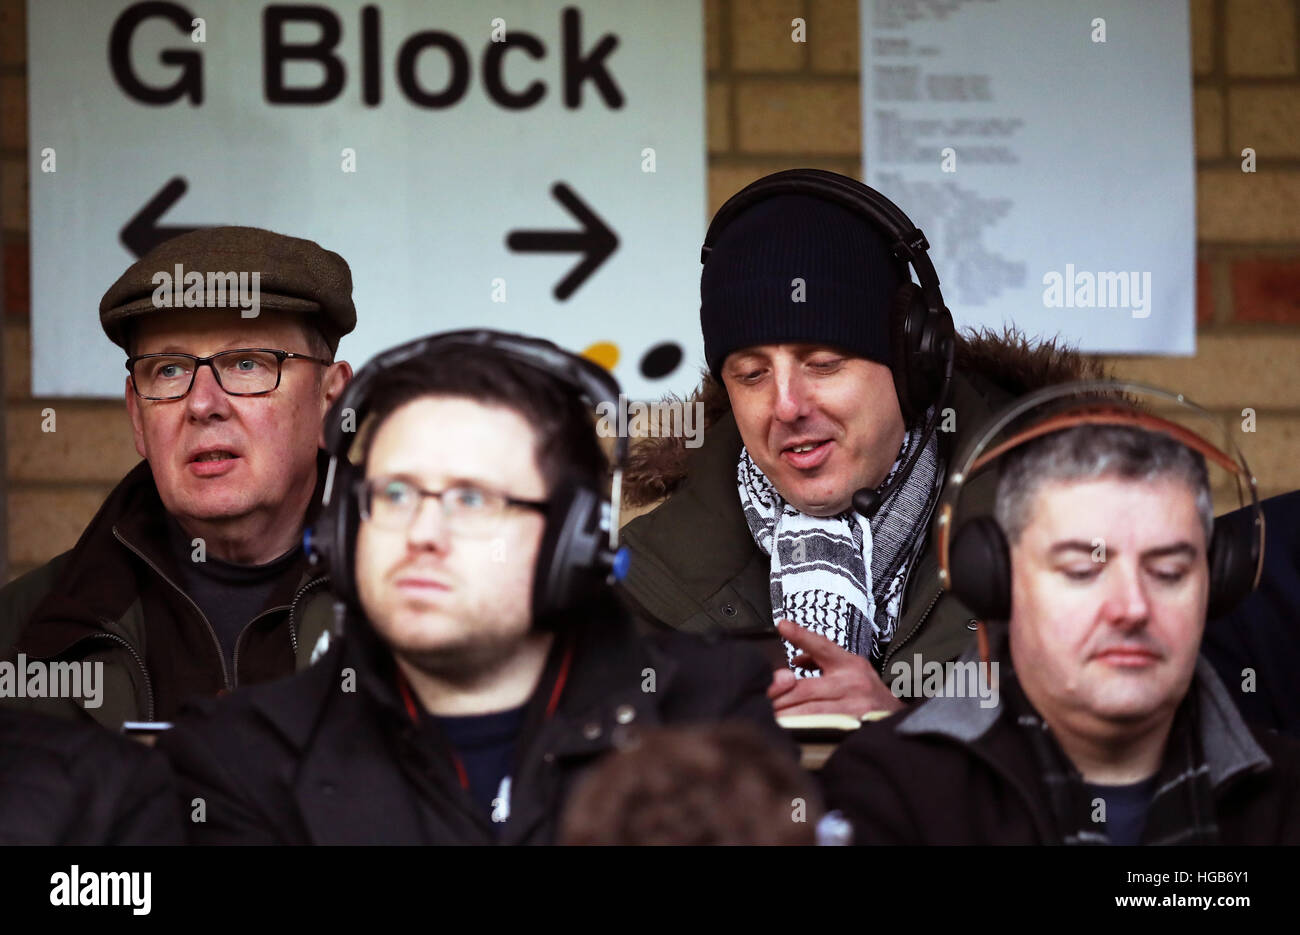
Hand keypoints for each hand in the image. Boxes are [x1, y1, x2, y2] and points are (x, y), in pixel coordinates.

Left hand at [767, 619, 904, 717]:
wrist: (897, 718)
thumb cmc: (868, 692)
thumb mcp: (851, 668)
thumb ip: (821, 660)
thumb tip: (793, 658)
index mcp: (849, 664)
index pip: (822, 645)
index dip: (801, 635)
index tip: (782, 625)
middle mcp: (852, 683)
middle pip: (804, 687)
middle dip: (778, 694)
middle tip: (758, 696)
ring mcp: (853, 708)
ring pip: (808, 711)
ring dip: (785, 714)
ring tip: (766, 714)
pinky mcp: (852, 729)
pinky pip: (818, 728)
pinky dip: (800, 728)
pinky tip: (787, 729)